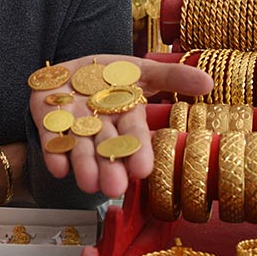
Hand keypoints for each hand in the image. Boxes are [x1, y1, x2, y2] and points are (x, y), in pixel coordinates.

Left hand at [29, 54, 211, 197]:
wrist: (69, 68)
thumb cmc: (109, 75)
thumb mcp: (141, 70)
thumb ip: (172, 76)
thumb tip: (209, 81)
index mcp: (124, 116)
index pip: (133, 135)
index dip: (138, 151)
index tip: (143, 171)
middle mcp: (100, 125)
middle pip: (106, 147)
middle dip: (110, 168)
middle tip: (114, 188)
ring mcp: (73, 123)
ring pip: (79, 147)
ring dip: (83, 165)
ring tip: (87, 184)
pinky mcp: (47, 118)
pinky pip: (50, 136)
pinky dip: (53, 151)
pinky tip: (57, 167)